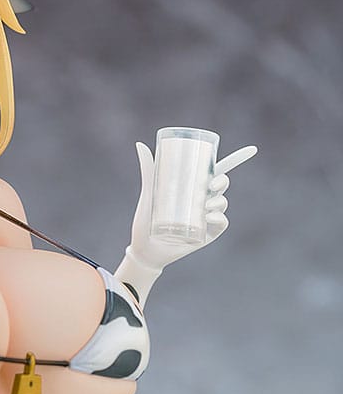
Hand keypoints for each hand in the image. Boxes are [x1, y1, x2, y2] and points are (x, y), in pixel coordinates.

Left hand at [127, 139, 256, 272]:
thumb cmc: (146, 220)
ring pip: (221, 203)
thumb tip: (140, 144)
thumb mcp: (148, 194)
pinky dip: (219, 218)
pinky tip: (210, 216)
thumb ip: (148, 171)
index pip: (214, 172)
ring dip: (219, 201)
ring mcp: (206, 218)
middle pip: (221, 186)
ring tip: (205, 204)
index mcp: (191, 188)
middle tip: (211, 184)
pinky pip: (221, 223)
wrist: (144, 249)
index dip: (234, 161)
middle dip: (223, 181)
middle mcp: (201, 201)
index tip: (252, 150)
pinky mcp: (207, 234)